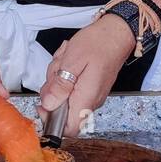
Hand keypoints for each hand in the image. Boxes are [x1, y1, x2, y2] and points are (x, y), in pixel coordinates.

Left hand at [37, 15, 136, 136]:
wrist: (117, 33)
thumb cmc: (98, 43)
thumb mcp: (72, 61)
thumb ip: (59, 85)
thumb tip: (48, 105)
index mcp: (86, 98)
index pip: (69, 129)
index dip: (52, 121)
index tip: (43, 104)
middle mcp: (91, 101)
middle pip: (62, 110)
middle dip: (52, 90)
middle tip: (57, 70)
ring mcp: (91, 95)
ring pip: (65, 97)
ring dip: (58, 78)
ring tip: (65, 60)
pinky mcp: (90, 88)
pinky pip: (71, 88)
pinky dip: (66, 75)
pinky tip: (70, 61)